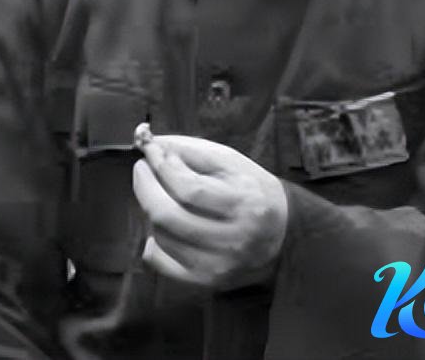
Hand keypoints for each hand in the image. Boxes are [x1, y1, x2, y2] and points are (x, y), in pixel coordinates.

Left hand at [132, 133, 287, 289]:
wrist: (283, 234)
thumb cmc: (252, 190)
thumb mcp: (232, 162)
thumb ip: (192, 150)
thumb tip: (152, 143)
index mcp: (242, 202)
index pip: (188, 188)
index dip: (162, 167)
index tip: (149, 149)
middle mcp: (232, 239)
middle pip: (169, 215)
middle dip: (145, 187)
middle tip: (141, 168)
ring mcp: (217, 264)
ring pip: (163, 236)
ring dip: (151, 209)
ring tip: (159, 194)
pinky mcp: (205, 281)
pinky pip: (162, 263)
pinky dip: (153, 242)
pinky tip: (161, 228)